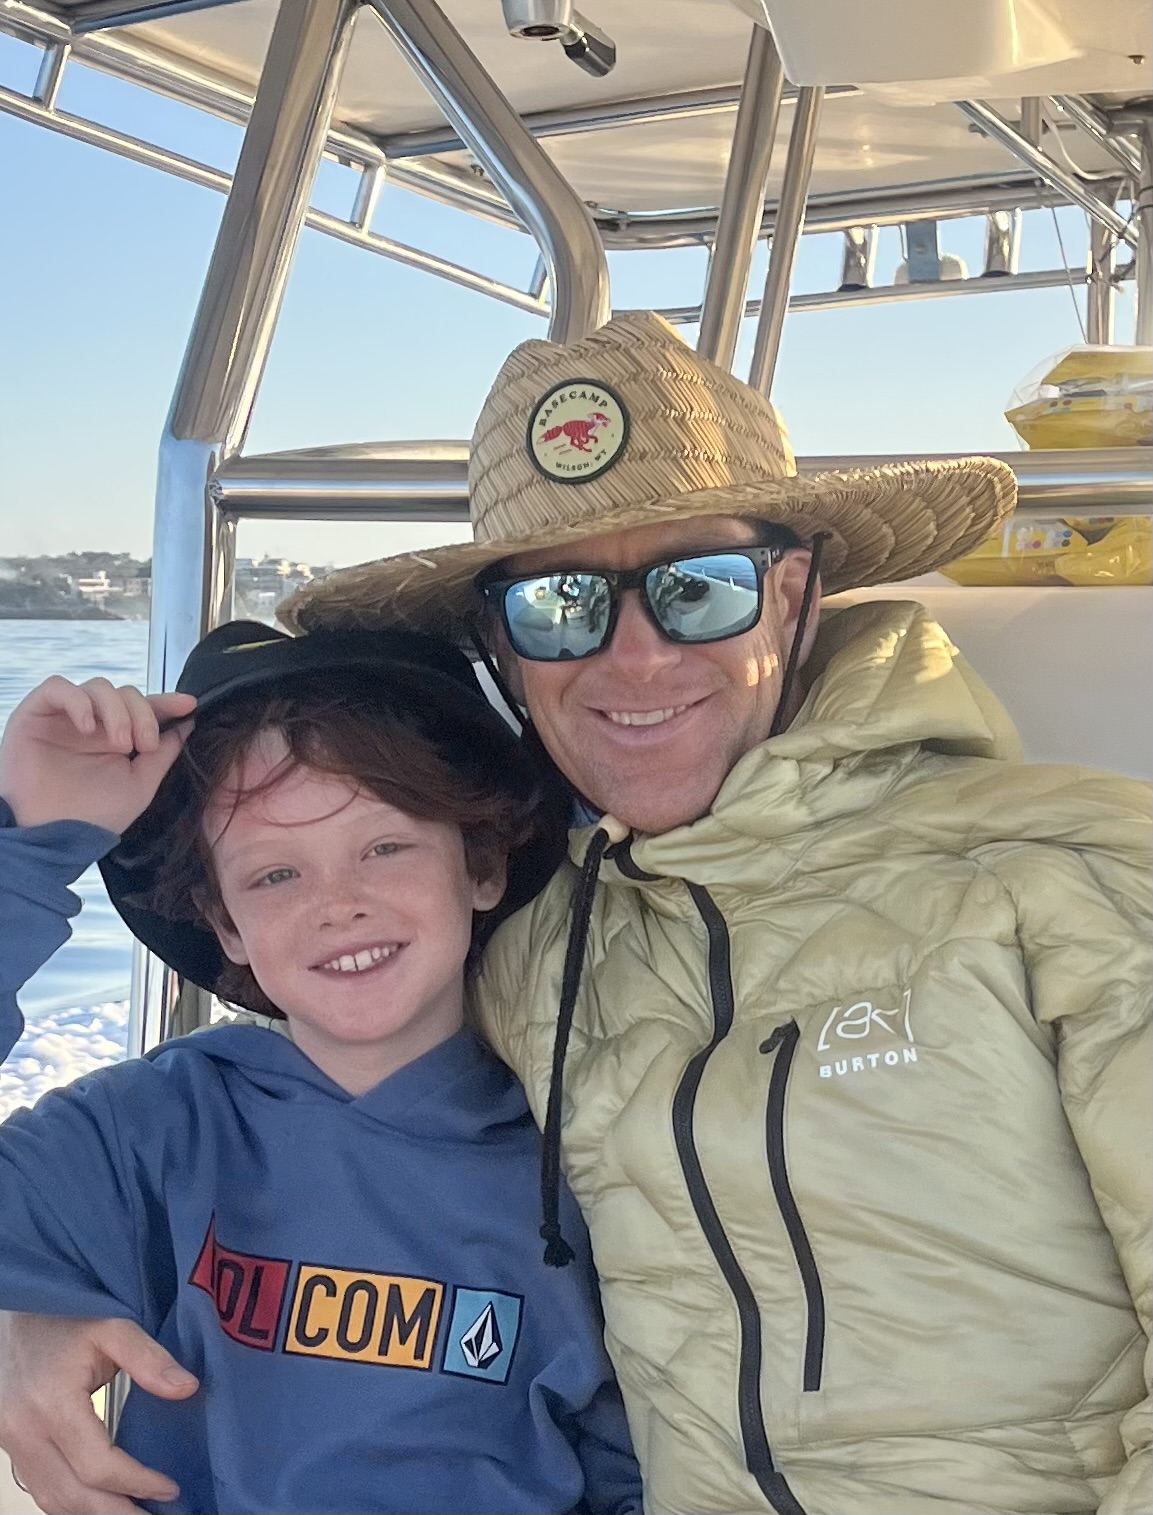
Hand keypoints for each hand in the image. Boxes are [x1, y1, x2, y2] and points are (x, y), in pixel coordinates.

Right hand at [0, 678, 195, 832]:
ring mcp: (65, 717)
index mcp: (117, 737)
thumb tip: (187, 725)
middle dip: (142, 714)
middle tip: (144, 745)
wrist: (52, 835)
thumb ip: (163, 754)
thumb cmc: (93, 816)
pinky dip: (78, 701)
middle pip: (125, 694)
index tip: (189, 705)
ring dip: (116, 711)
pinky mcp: (35, 713)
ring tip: (120, 743)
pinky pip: (58, 687)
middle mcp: (93, 724)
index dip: (167, 702)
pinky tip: (88, 728)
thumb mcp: (140, 785)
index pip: (144, 708)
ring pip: (98, 687)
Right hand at [0, 1312, 198, 1514]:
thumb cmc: (64, 1317)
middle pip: (72, 1495)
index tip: (170, 1489)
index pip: (97, 1464)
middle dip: (117, 1514)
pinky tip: (103, 1502)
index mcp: (51, 1403)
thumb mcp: (112, 1326)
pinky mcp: (10, 1447)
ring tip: (136, 1514)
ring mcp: (11, 1443)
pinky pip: (41, 1487)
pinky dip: (72, 1503)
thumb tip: (188, 1389)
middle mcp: (24, 1431)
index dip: (136, 1482)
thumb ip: (149, 1358)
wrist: (16, 1315)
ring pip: (52, 1499)